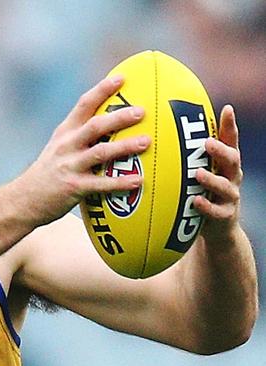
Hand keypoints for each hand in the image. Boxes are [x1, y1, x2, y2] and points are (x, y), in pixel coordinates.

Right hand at [13, 75, 149, 224]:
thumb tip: (111, 125)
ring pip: (100, 152)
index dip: (102, 90)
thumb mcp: (58, 148)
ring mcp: (70, 166)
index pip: (83, 105)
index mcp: (64, 133)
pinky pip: (101, 184)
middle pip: (95, 126)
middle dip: (119, 117)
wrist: (23, 199)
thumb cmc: (48, 173)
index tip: (121, 78)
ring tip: (145, 142)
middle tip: (141, 112)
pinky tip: (138, 181)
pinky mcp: (74, 187)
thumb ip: (79, 136)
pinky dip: (121, 183)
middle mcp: (66, 146)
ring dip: (124, 146)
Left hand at [196, 105, 242, 240]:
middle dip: (221, 151)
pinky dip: (206, 207)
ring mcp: (230, 197)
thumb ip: (188, 156)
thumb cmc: (203, 193)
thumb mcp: (199, 172)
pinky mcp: (225, 216)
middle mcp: (231, 177)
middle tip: (207, 143)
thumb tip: (161, 131)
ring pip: (225, 186)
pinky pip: (216, 211)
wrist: (217, 229)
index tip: (227, 109)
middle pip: (232, 160)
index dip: (230, 126)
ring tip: (198, 173)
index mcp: (225, 164)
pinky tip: (195, 202)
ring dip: (211, 180)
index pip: (230, 141)